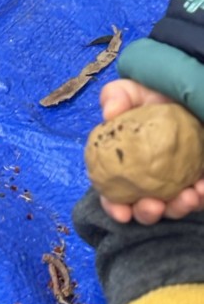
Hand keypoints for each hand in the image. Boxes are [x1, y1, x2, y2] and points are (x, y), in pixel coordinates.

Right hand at [97, 78, 203, 224]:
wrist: (182, 93)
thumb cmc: (152, 94)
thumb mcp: (130, 90)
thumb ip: (115, 96)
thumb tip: (109, 114)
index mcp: (123, 163)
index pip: (112, 192)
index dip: (113, 206)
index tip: (122, 213)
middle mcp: (146, 178)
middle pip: (143, 207)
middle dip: (147, 213)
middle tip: (155, 206)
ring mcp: (173, 182)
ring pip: (173, 208)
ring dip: (178, 208)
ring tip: (188, 197)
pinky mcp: (196, 180)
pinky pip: (199, 197)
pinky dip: (200, 197)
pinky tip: (202, 188)